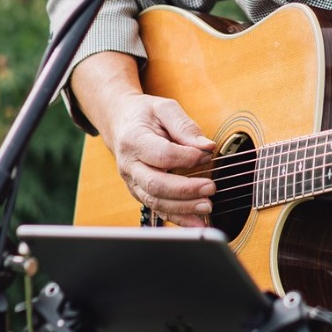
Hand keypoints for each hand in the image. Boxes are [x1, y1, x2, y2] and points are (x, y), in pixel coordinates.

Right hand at [106, 91, 215, 226]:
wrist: (121, 123)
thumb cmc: (145, 115)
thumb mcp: (165, 109)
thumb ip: (186, 127)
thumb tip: (207, 147)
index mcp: (134, 140)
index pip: (161, 155)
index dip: (186, 158)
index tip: (206, 154)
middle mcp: (129, 166)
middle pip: (156, 184)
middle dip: (185, 190)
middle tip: (210, 188)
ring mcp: (133, 183)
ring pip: (156, 202)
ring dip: (183, 208)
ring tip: (207, 206)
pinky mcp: (140, 193)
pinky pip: (158, 210)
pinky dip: (178, 219)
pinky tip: (196, 222)